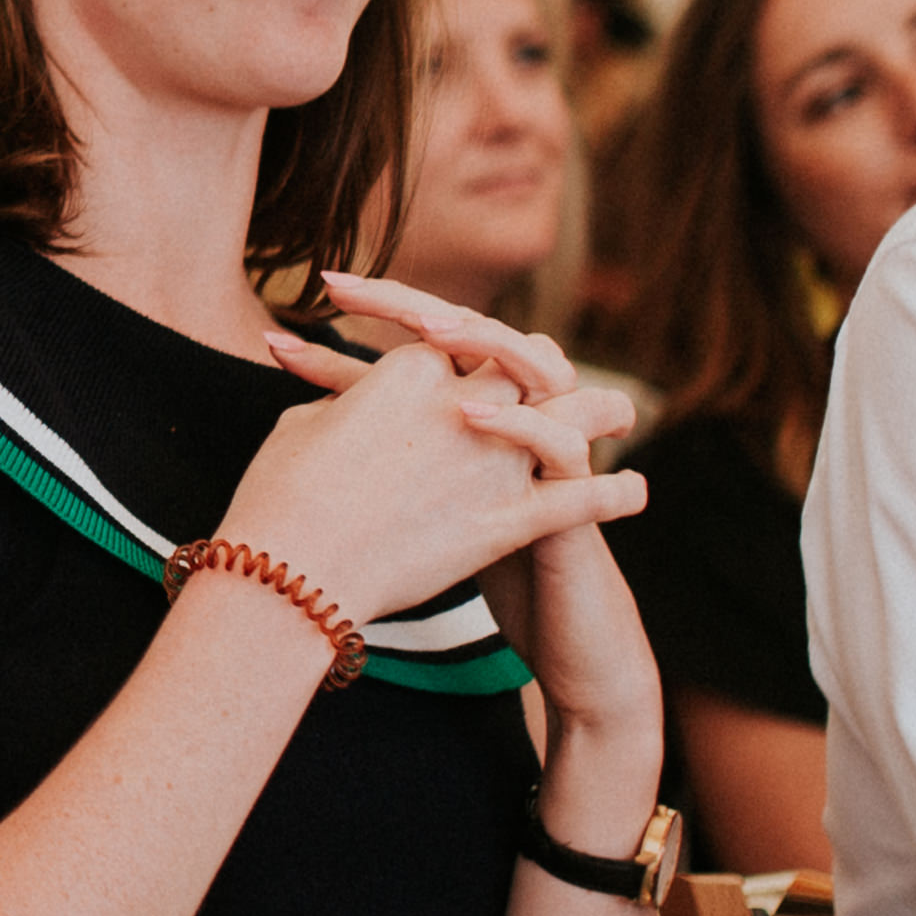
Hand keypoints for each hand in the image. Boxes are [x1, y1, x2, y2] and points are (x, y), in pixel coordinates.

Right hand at [225, 302, 636, 632]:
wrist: (288, 568)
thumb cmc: (278, 495)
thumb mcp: (302, 425)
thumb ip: (342, 401)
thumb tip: (351, 403)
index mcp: (411, 372)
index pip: (455, 346)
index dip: (461, 352)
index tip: (462, 369)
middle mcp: (462, 404)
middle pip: (527, 367)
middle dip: (547, 371)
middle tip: (561, 382)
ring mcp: (490, 463)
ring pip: (573, 420)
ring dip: (602, 415)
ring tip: (624, 420)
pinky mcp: (505, 523)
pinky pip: (578, 500)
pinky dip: (613, 494)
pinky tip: (637, 491)